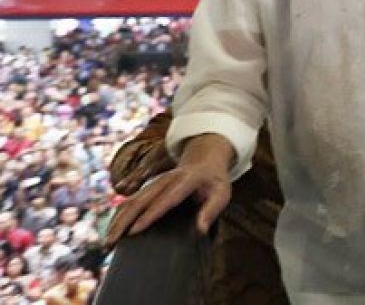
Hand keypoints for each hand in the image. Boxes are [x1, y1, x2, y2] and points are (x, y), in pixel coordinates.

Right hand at [103, 134, 232, 247]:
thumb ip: (211, 210)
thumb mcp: (221, 193)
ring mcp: (154, 183)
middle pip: (140, 200)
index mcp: (184, 181)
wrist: (205, 158)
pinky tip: (112, 230)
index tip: (134, 230)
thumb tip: (200, 229)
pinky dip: (119, 216)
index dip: (149, 215)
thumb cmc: (214, 180)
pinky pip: (130, 201)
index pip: (165, 200)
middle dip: (123, 221)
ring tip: (107, 242)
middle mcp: (165, 181)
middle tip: (111, 242)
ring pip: (130, 201)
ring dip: (117, 221)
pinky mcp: (149, 188)